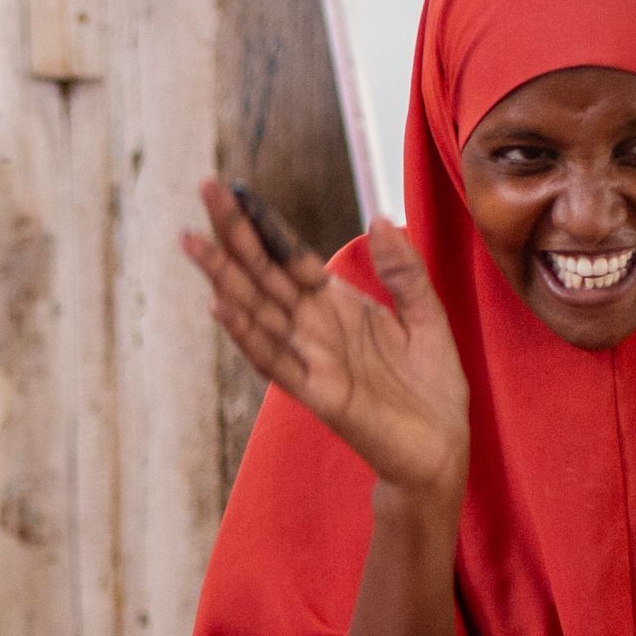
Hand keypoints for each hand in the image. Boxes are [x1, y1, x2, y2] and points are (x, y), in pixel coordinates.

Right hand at [183, 182, 469, 499]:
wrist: (443, 447)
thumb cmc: (432, 386)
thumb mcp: (427, 315)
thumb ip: (403, 271)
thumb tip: (380, 217)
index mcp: (336, 305)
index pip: (290, 257)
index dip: (265, 225)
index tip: (236, 189)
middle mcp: (314, 328)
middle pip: (264, 274)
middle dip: (233, 234)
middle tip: (204, 188)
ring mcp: (311, 360)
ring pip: (257, 311)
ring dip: (223, 277)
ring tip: (193, 241)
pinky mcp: (319, 393)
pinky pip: (275, 360)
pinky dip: (247, 333)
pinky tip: (221, 304)